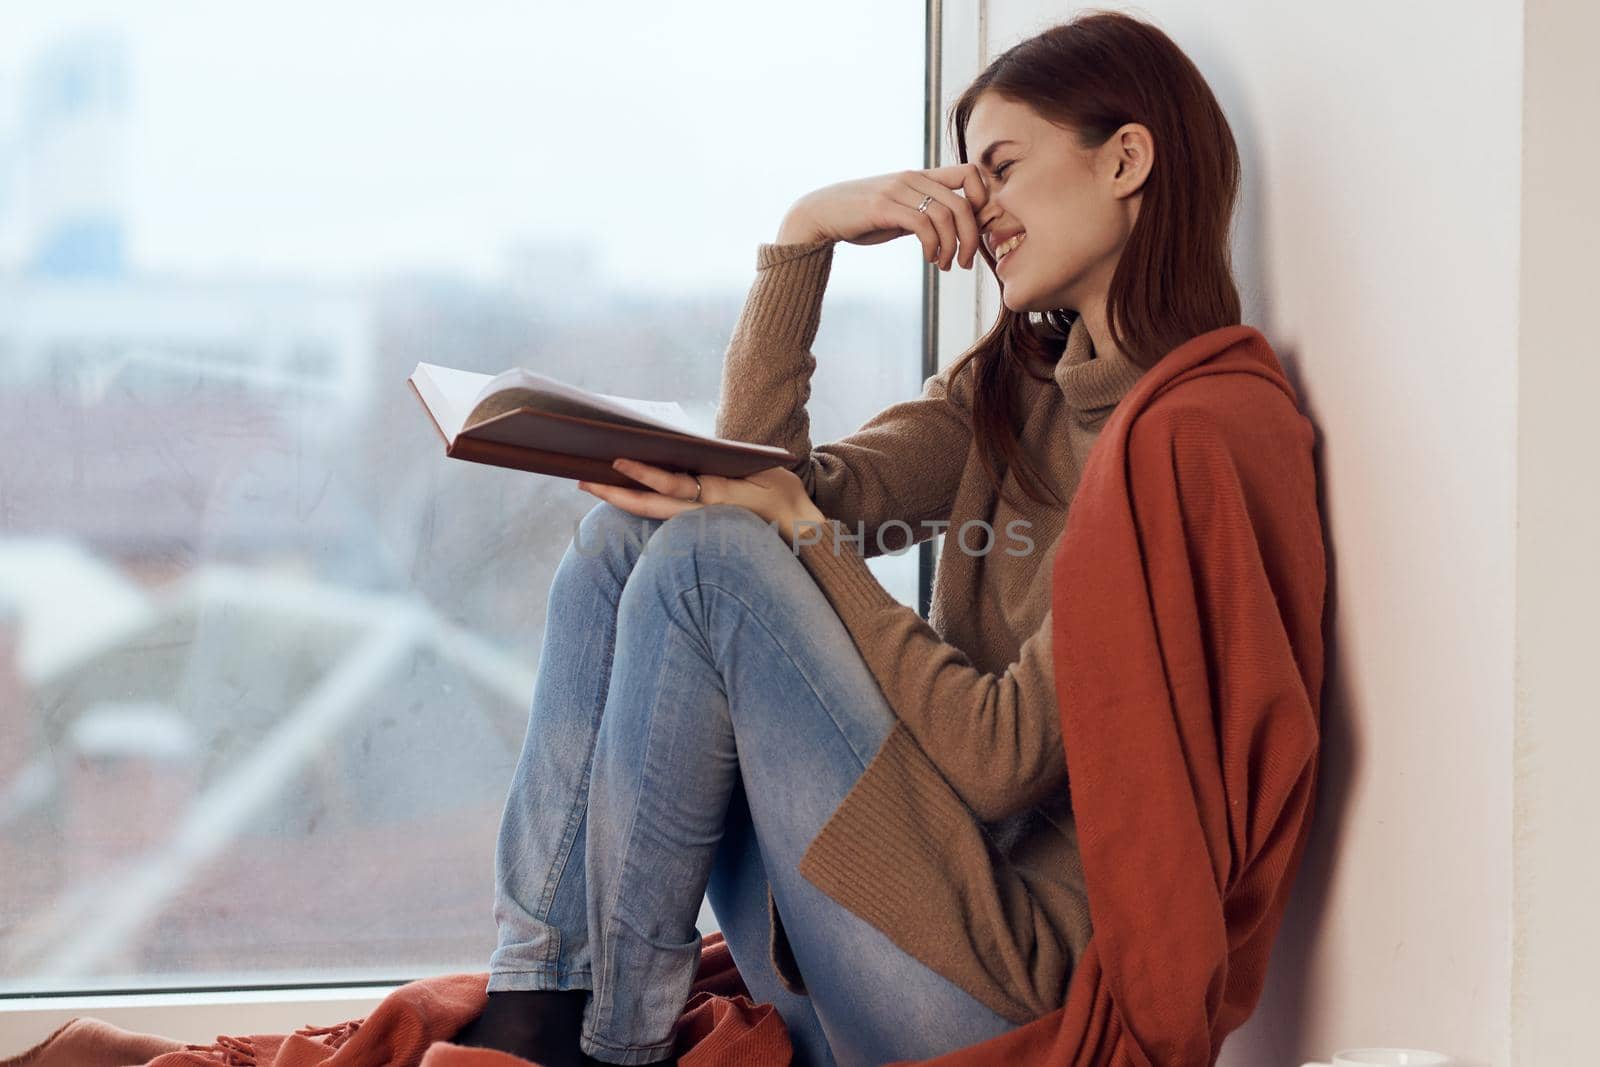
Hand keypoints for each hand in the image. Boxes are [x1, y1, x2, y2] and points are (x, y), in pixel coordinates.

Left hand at [577, 459, 827, 550]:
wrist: (802, 533)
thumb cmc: (782, 498)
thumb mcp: (763, 474)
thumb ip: (725, 468)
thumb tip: (690, 456)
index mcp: (718, 496)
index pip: (673, 485)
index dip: (644, 474)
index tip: (617, 460)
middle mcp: (702, 513)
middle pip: (649, 506)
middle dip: (614, 493)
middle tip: (581, 478)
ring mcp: (699, 524)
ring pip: (651, 513)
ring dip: (620, 501)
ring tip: (592, 484)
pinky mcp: (700, 527)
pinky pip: (663, 516)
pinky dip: (639, 505)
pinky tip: (620, 494)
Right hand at [778, 163, 990, 270]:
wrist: (822, 213)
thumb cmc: (862, 216)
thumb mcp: (900, 211)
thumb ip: (925, 214)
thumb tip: (954, 231)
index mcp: (921, 176)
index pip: (970, 173)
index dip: (982, 200)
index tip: (974, 229)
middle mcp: (913, 178)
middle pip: (963, 203)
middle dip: (972, 237)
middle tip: (966, 262)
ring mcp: (898, 191)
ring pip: (946, 215)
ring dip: (953, 247)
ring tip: (945, 265)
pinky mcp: (884, 207)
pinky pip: (923, 225)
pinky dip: (933, 246)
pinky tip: (929, 258)